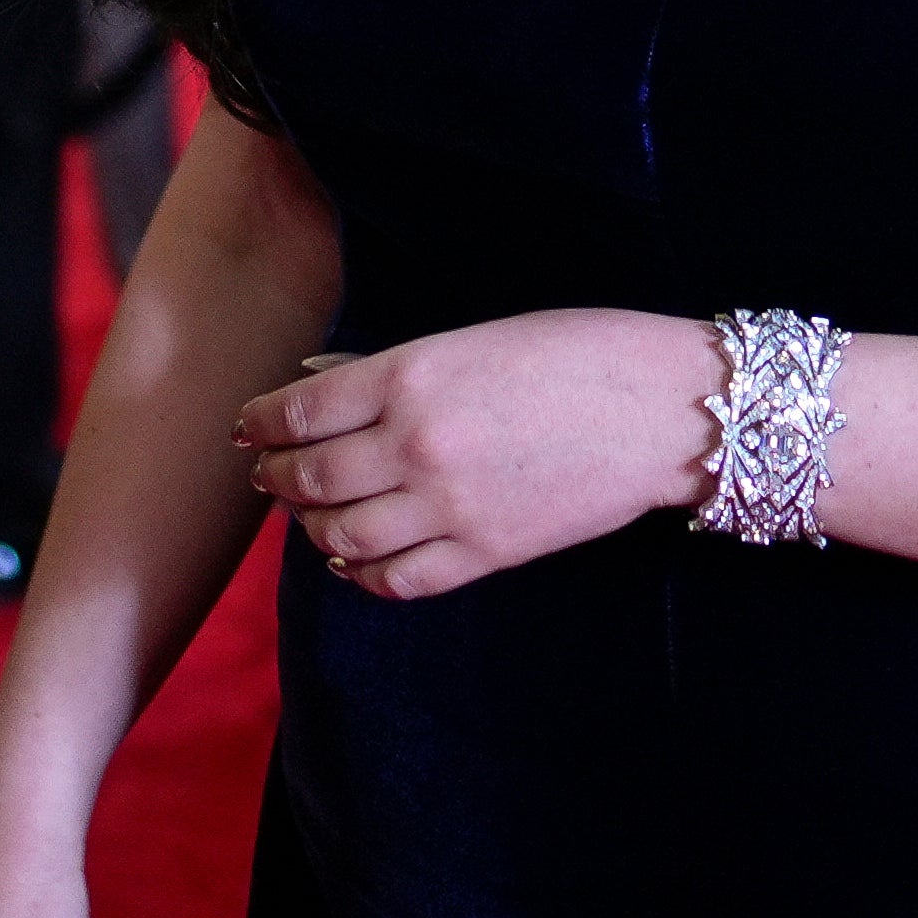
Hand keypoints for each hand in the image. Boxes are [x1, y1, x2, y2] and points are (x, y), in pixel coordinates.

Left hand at [237, 309, 719, 598]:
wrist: (666, 410)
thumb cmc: (580, 353)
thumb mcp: (477, 337)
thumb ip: (398, 368)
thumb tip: (321, 387)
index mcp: (414, 375)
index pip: (301, 411)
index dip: (263, 422)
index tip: (251, 427)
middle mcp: (419, 444)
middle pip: (311, 479)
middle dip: (276, 478)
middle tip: (268, 472)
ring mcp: (451, 507)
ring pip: (342, 537)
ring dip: (311, 528)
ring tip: (309, 515)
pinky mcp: (486, 552)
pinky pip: (398, 579)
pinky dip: (360, 574)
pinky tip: (353, 559)